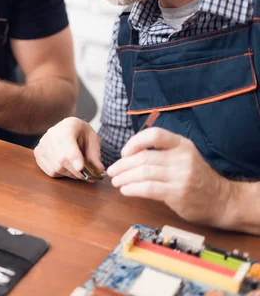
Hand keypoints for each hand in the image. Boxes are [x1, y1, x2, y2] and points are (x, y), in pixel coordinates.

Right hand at [34, 117, 103, 180]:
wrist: (69, 130)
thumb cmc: (82, 134)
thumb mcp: (93, 140)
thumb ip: (95, 155)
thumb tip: (98, 170)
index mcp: (68, 126)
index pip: (67, 142)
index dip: (73, 156)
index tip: (81, 168)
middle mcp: (51, 134)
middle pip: (61, 159)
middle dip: (77, 172)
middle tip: (89, 176)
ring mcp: (42, 144)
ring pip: (56, 168)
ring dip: (70, 174)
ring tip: (79, 171)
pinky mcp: (38, 154)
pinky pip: (50, 171)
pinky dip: (61, 174)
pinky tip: (67, 168)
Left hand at [108, 128, 231, 224]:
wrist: (221, 200)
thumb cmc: (196, 178)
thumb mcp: (184, 157)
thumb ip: (161, 153)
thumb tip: (128, 155)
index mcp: (182, 144)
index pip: (155, 134)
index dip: (135, 141)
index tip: (124, 152)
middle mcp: (182, 158)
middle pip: (144, 157)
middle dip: (123, 164)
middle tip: (112, 171)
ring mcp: (181, 176)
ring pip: (143, 173)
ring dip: (124, 177)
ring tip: (115, 181)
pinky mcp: (178, 193)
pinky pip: (148, 188)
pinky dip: (132, 189)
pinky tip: (125, 190)